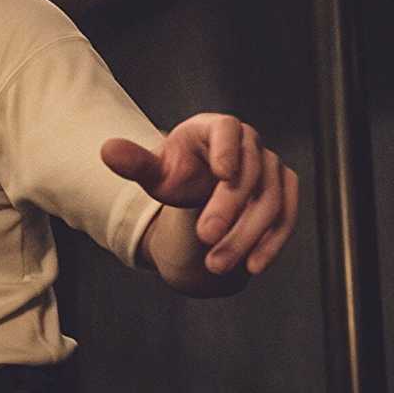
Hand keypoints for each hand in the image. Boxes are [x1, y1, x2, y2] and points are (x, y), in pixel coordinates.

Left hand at [101, 113, 297, 275]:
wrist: (201, 192)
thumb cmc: (178, 174)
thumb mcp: (155, 171)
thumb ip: (136, 163)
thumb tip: (107, 150)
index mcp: (217, 127)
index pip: (229, 130)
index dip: (229, 149)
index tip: (223, 174)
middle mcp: (251, 143)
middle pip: (251, 172)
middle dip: (229, 208)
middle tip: (206, 237)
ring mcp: (272, 167)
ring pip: (270, 200)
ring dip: (246, 235)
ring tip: (218, 263)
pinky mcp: (285, 192)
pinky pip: (286, 216)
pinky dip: (271, 242)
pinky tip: (253, 265)